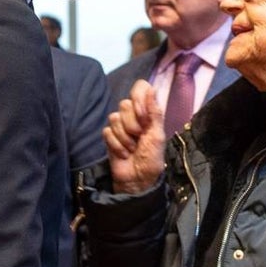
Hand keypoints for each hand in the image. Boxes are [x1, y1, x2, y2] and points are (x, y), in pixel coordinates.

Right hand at [103, 80, 165, 194]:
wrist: (138, 179)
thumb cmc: (152, 158)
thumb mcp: (158, 135)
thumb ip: (155, 111)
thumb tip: (152, 88)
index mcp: (147, 111)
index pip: (140, 87)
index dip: (139, 99)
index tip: (143, 115)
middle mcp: (132, 115)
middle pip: (124, 104)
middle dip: (133, 124)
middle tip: (139, 137)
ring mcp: (119, 125)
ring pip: (114, 118)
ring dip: (125, 137)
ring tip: (132, 148)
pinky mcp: (109, 136)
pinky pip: (107, 131)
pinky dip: (117, 145)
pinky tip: (124, 153)